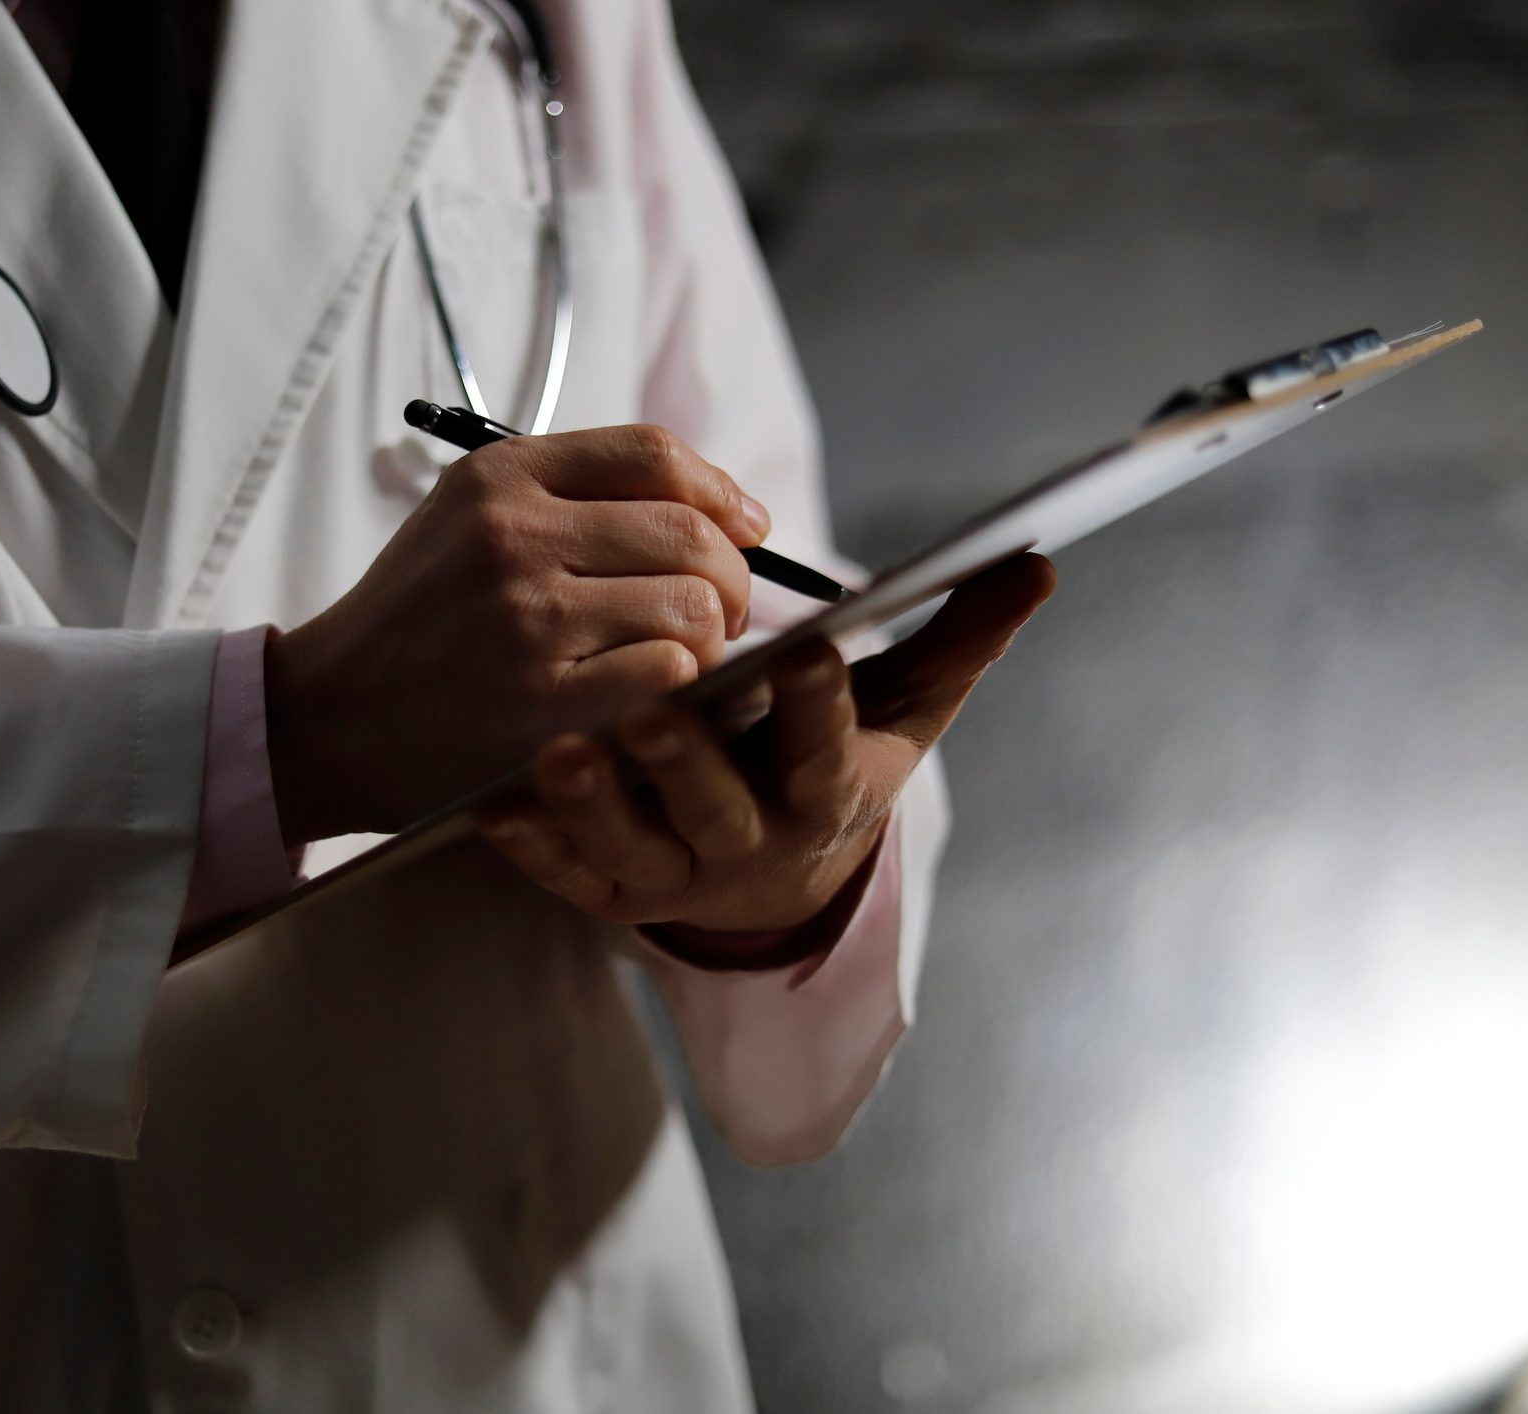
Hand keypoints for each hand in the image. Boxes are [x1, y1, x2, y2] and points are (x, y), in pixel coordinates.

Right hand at [266, 425, 771, 844]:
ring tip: (687, 658)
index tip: (745, 527)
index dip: (720, 492)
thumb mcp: (468, 520)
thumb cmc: (416, 620)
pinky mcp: (538, 701)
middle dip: (731, 577)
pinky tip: (658, 698)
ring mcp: (527, 619)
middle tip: (725, 612)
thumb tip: (718, 508)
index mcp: (502, 476)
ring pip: (691, 606)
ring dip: (712, 639)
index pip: (654, 453)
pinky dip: (682, 685)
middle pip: (689, 532)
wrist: (327, 715)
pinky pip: (667, 673)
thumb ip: (572, 496)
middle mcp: (514, 535)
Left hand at [473, 554, 1055, 937]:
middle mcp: (750, 842)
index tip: (809, 651)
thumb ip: (957, 639)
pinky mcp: (614, 892)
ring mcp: (677, 874)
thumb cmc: (835, 761)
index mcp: (823, 792)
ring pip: (633, 848)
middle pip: (719, 810)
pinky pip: (568, 876)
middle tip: (655, 710)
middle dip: (690, 764)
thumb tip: (1034, 564)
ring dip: (598, 807)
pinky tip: (493, 805)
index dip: (820, 708)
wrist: (777, 872)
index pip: (826, 750)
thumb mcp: (903, 712)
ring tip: (561, 752)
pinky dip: (532, 846)